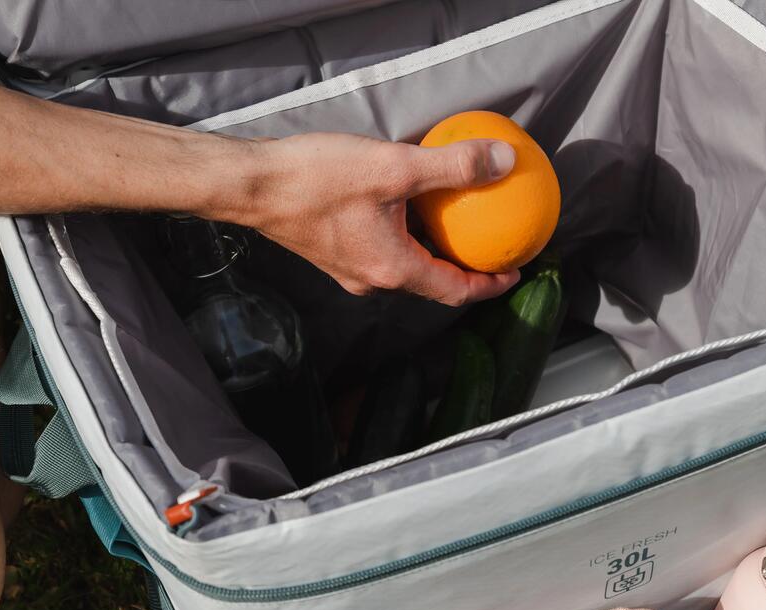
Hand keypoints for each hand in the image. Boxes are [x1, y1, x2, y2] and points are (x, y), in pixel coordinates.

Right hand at [221, 133, 521, 305]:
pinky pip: (381, 249)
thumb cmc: (316, 179)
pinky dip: (405, 234)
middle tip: (491, 244)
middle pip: (431, 282)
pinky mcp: (331, 251)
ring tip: (456, 221)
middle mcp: (371, 279)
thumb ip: (453, 167)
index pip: (454, 291)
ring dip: (432, 249)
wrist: (251, 185)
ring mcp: (348, 269)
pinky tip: (408, 203)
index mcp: (392, 269)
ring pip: (405, 265)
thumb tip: (503, 163)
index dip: (489, 285)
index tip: (514, 271)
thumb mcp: (394, 166)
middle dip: (463, 266)